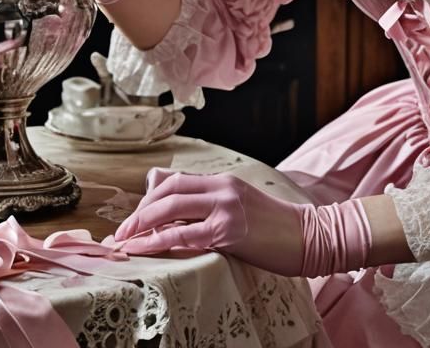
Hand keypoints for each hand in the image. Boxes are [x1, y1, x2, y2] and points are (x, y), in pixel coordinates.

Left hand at [113, 170, 373, 276]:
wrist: (308, 236)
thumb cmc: (275, 227)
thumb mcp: (241, 206)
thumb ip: (213, 204)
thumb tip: (181, 213)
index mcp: (224, 180)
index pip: (176, 181)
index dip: (149, 199)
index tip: (134, 220)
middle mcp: (222, 187)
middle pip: (168, 190)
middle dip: (139, 211)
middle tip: (121, 232)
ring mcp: (226, 206)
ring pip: (172, 207)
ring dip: (142, 223)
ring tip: (124, 240)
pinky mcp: (229, 230)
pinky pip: (185, 234)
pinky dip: (159, 240)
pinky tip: (144, 248)